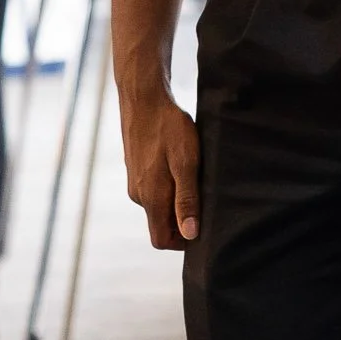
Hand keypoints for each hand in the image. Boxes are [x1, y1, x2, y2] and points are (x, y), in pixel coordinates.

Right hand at [117, 86, 199, 250]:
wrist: (144, 97)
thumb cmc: (168, 127)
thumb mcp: (186, 162)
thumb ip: (187, 199)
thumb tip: (190, 234)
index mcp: (150, 198)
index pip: (161, 240)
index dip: (182, 242)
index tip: (202, 228)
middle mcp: (138, 195)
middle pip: (160, 224)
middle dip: (182, 222)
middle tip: (206, 201)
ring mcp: (134, 182)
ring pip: (158, 206)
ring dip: (176, 202)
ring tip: (196, 179)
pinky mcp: (135, 169)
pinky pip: (153, 190)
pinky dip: (168, 187)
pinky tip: (182, 167)